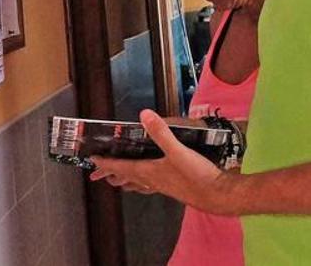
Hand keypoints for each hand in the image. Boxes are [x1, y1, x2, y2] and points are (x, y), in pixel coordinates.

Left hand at [88, 109, 240, 214]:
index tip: (92, 161)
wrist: (218, 196)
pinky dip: (143, 183)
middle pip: (126, 176)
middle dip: (111, 173)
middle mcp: (152, 180)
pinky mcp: (173, 187)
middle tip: (96, 175)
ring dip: (126, 180)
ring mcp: (163, 186)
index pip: (121, 166)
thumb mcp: (178, 151)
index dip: (106, 162)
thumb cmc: (197, 176)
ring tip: (117, 181)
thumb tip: (144, 114)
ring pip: (138, 183)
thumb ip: (161, 133)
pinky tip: (148, 183)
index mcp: (149, 171)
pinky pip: (151, 185)